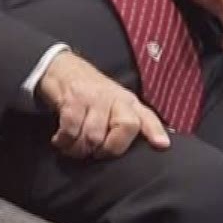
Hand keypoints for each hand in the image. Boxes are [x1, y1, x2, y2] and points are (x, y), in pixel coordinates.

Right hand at [36, 53, 170, 158]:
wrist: (63, 69)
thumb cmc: (93, 94)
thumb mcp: (115, 105)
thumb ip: (130, 123)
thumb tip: (153, 145)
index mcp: (129, 103)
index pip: (147, 117)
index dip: (155, 131)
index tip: (161, 145)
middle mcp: (116, 98)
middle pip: (123, 128)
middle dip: (107, 149)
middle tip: (95, 153)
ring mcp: (94, 98)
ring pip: (94, 135)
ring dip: (81, 149)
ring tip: (75, 148)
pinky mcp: (72, 99)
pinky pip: (71, 129)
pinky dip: (64, 141)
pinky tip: (61, 141)